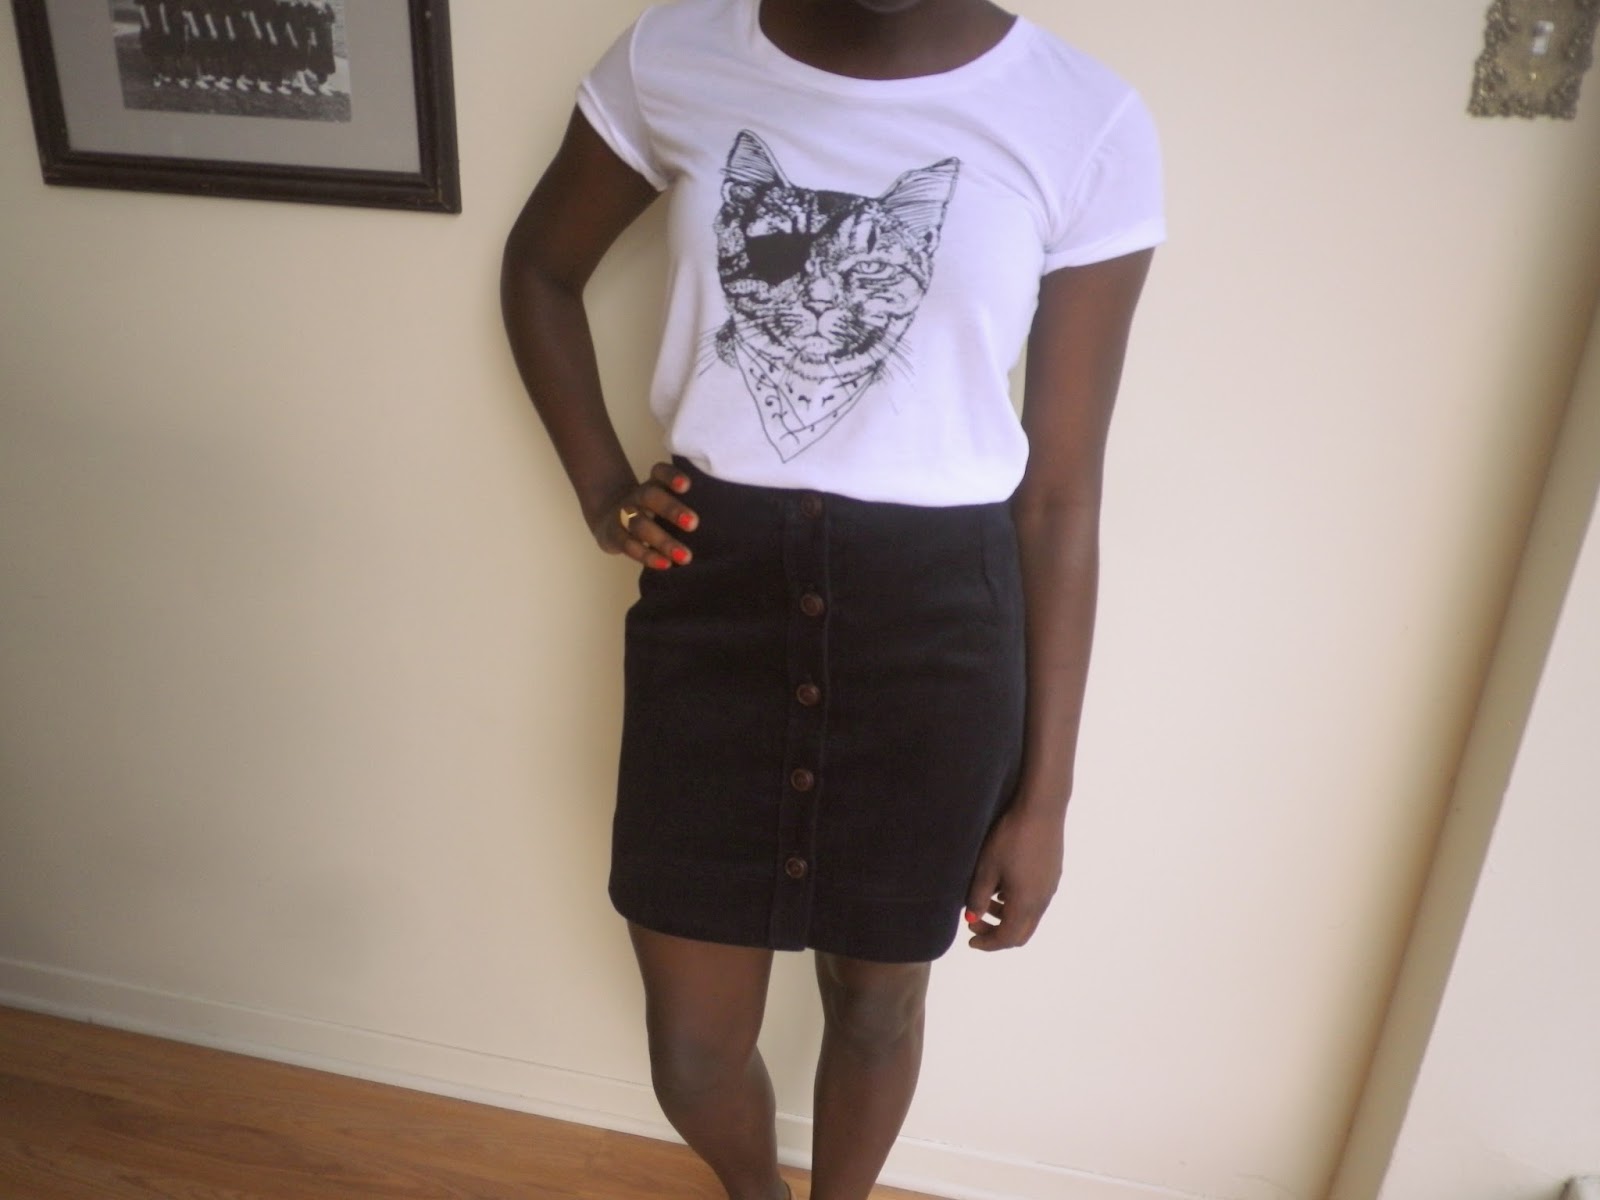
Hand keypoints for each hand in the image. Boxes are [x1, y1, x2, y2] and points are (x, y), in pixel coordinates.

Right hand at [590, 462, 699, 570]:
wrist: (610, 518)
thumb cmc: (652, 512)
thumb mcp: (666, 502)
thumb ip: (689, 504)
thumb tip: (729, 520)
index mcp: (654, 483)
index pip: (660, 471)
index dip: (672, 476)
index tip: (687, 485)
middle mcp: (638, 495)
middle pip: (651, 496)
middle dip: (672, 509)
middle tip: (694, 524)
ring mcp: (623, 514)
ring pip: (640, 524)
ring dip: (663, 541)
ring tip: (685, 556)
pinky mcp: (614, 534)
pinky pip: (628, 545)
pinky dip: (647, 556)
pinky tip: (665, 565)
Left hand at [964, 806, 1063, 950]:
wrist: (1042, 810)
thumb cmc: (1010, 839)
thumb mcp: (987, 868)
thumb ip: (977, 897)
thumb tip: (971, 919)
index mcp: (1026, 904)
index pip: (1007, 938)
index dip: (987, 943)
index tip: (969, 939)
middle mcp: (1042, 901)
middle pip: (1021, 933)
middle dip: (996, 933)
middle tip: (975, 922)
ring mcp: (1050, 888)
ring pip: (1029, 916)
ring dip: (1006, 916)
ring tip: (985, 898)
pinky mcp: (1053, 874)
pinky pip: (1035, 901)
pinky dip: (1017, 903)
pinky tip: (1003, 884)